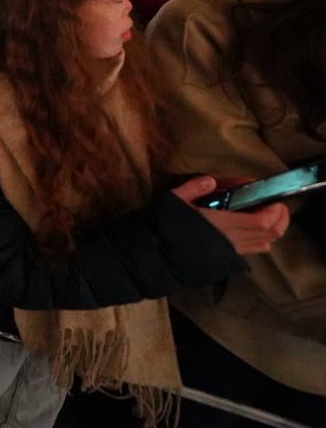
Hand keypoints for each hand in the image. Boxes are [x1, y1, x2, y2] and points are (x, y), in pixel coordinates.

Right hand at [173, 176, 289, 255]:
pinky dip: (263, 240)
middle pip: (270, 233)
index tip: (273, 198)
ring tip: (270, 217)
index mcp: (222, 224)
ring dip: (274, 230)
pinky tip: (255, 232)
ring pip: (265, 243)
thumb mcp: (173, 200)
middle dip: (280, 218)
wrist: (157, 256)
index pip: (262, 221)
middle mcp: (232, 239)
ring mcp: (231, 250)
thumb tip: (212, 180)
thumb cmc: (165, 226)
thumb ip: (194, 188)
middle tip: (277, 205)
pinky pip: (253, 250)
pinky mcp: (227, 258)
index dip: (274, 211)